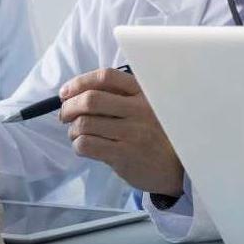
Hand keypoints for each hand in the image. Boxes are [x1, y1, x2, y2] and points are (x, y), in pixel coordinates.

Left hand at [59, 67, 183, 195]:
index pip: (106, 76)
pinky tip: (85, 146)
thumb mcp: (147, 107)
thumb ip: (120, 96)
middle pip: (90, 100)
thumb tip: (76, 92)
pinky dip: (78, 145)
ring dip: (73, 130)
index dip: (79, 82)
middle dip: (68, 107)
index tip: (66, 92)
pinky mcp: (124, 154)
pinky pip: (86, 145)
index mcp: (143, 93)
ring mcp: (132, 133)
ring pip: (84, 124)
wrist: (177, 166)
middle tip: (65, 115)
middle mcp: (139, 109)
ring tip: (78, 134)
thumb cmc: (156, 133)